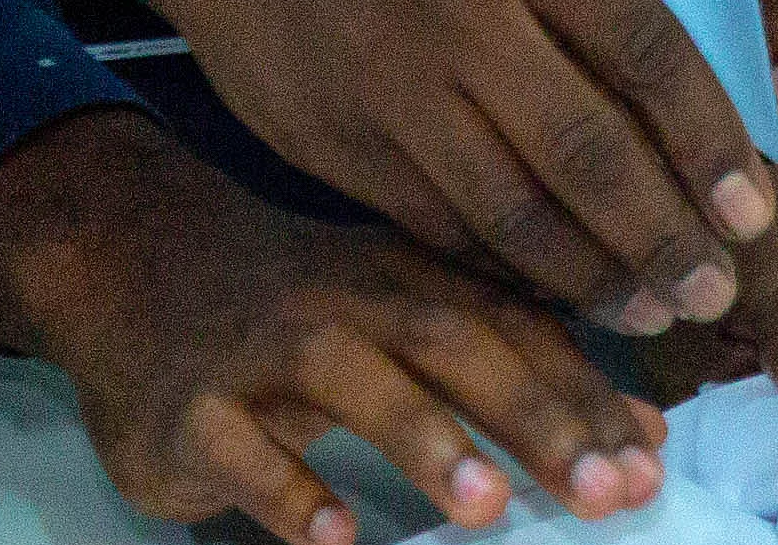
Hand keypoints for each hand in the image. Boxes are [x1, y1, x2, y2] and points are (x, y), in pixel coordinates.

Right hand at [0, 107, 672, 544]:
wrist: (130, 260)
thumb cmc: (301, 304)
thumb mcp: (409, 314)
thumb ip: (523, 370)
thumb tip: (645, 438)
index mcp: (412, 276)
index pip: (517, 329)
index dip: (585, 394)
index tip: (647, 463)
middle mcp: (347, 298)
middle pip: (453, 344)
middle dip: (534, 418)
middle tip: (601, 492)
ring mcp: (262, 347)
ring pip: (352, 380)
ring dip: (423, 441)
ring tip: (485, 509)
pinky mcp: (187, 404)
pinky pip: (238, 446)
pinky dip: (287, 490)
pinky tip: (334, 538)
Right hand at [39, 0, 773, 333]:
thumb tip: (690, 85)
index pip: (646, 54)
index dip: (710, 144)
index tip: (757, 214)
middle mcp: (461, 18)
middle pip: (586, 152)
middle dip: (661, 238)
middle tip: (717, 298)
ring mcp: (390, 91)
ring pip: (508, 211)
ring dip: (588, 277)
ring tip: (646, 315)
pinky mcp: (333, 146)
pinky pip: (435, 225)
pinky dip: (500, 268)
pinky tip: (549, 293)